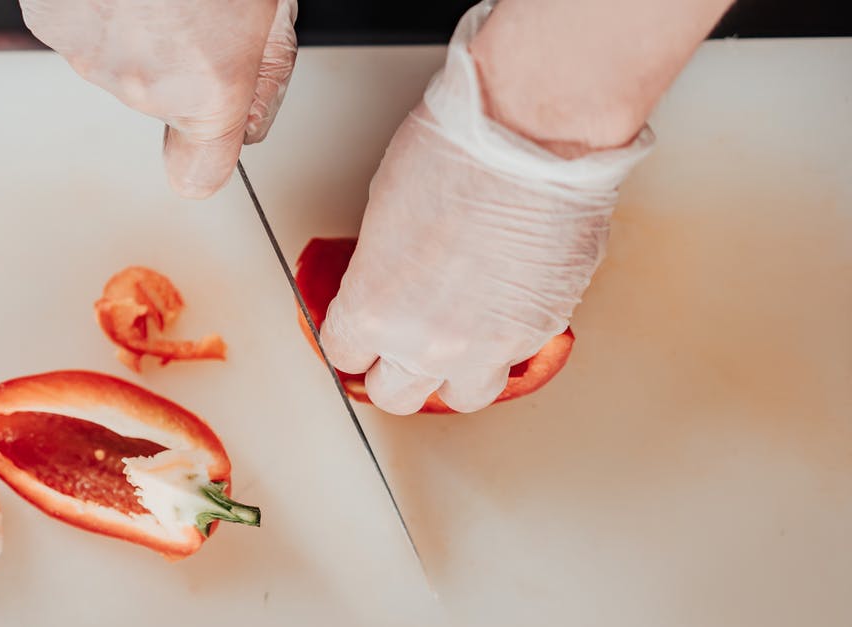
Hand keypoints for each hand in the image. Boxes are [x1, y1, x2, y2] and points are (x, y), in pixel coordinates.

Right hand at [20, 0, 297, 198]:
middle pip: (165, 100)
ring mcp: (89, 54)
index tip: (221, 128)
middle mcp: (142, 87)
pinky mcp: (49, 19)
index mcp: (206, 87)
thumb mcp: (268, 4)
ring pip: (121, 60)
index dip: (212, 149)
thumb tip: (253, 103)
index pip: (201, 175)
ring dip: (138, 28)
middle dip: (184, 58)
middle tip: (200, 3)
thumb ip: (264, 64)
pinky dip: (99, 5)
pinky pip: (83, 25)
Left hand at [320, 2, 653, 414]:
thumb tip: (392, 281)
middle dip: (394, 368)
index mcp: (374, 312)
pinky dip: (504, 342)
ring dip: (453, 371)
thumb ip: (381, 269)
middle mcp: (427, 343)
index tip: (359, 331)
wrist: (533, 134)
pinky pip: (514, 359)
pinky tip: (502, 306)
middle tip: (403, 339)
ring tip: (458, 334)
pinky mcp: (542, 331)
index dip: (353, 339)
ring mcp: (489, 346)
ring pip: (461, 395)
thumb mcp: (383, 210)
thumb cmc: (454, 150)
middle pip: (396, 394)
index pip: (345, 356)